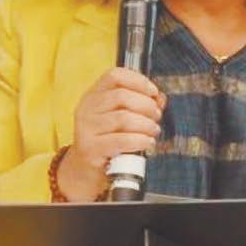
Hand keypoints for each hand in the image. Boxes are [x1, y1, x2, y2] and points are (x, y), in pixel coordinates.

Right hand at [56, 67, 166, 201]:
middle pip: (122, 96)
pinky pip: (121, 140)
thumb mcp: (120, 118)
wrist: (85, 169)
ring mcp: (86, 128)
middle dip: (146, 106)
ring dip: (146, 124)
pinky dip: (140, 140)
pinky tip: (147, 142)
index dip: (138, 80)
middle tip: (156, 116)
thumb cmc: (106, 140)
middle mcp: (87, 109)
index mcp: (93, 95)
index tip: (153, 92)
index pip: (114, 76)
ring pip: (123, 118)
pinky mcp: (91, 148)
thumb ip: (140, 105)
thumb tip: (160, 99)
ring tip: (153, 131)